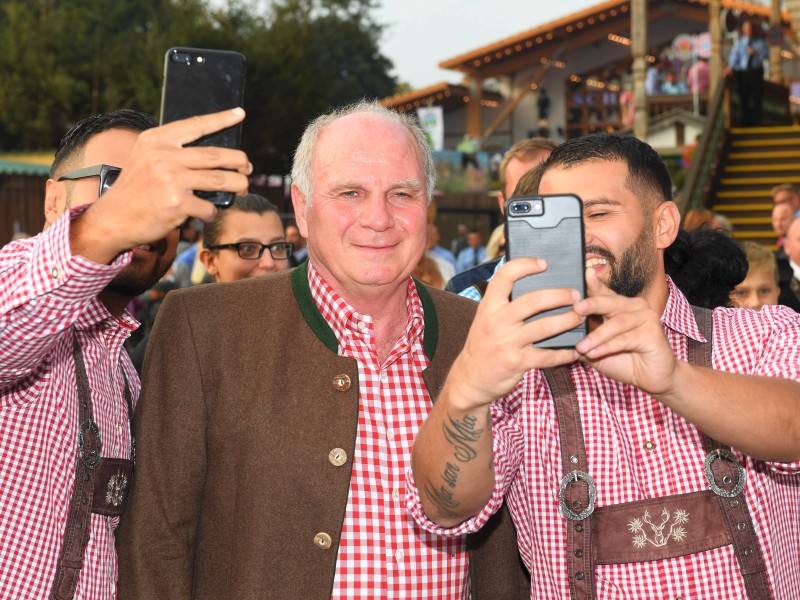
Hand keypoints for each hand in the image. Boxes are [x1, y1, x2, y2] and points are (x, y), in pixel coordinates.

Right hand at [74, 108, 250, 261]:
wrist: (113, 218)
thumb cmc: (137, 189)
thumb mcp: (147, 158)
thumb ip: (173, 151)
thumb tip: (216, 155)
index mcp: (157, 140)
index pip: (197, 125)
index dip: (222, 119)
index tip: (241, 113)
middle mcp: (164, 156)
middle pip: (217, 156)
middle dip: (241, 163)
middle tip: (248, 169)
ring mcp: (171, 179)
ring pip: (222, 180)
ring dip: (239, 186)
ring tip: (242, 189)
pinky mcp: (177, 203)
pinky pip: (209, 207)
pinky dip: (211, 213)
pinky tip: (205, 214)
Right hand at [448, 258, 582, 409]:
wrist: (469, 379)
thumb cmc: (482, 346)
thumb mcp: (485, 320)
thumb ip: (503, 306)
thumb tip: (535, 290)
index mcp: (488, 307)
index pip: (505, 276)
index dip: (525, 265)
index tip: (544, 263)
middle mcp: (496, 321)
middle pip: (534, 300)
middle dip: (560, 295)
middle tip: (576, 295)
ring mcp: (507, 342)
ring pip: (545, 326)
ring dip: (568, 320)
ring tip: (580, 317)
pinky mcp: (517, 362)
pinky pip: (547, 355)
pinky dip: (564, 353)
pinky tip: (573, 351)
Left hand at [573, 268, 678, 395]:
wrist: (650, 378)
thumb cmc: (622, 360)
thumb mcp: (596, 350)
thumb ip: (582, 342)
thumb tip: (560, 339)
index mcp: (619, 305)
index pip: (602, 292)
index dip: (592, 283)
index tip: (582, 273)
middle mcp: (633, 306)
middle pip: (610, 302)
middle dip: (591, 304)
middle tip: (575, 308)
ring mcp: (645, 317)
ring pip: (616, 323)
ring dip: (597, 336)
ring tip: (581, 347)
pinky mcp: (653, 332)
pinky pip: (625, 339)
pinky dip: (607, 347)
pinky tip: (593, 353)